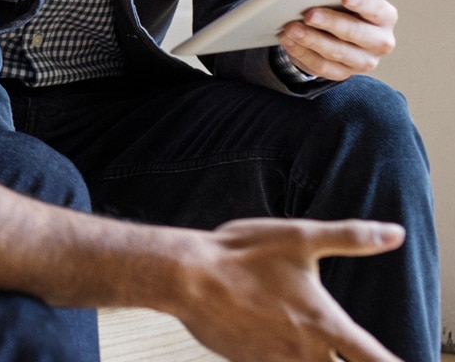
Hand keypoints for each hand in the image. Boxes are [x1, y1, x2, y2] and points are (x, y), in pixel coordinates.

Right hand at [172, 217, 404, 361]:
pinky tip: (275, 341)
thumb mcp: (299, 238)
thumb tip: (395, 234)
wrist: (188, 277)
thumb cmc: (243, 255)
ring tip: (308, 341)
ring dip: (314, 361)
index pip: (376, 361)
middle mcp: (306, 354)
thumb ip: (351, 238)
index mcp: (326, 325)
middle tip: (346, 348)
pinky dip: (284, 360)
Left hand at [278, 0, 396, 79]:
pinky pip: (322, 66)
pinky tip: (289, 41)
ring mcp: (363, 61)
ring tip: (291, 28)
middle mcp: (380, 41)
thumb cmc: (341, 5)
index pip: (376, 9)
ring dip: (311, 39)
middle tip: (308, 14)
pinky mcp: (343, 73)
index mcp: (385, 17)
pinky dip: (302, 52)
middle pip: (355, 32)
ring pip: (337, 52)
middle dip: (330, 22)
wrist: (336, 30)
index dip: (362, 3)